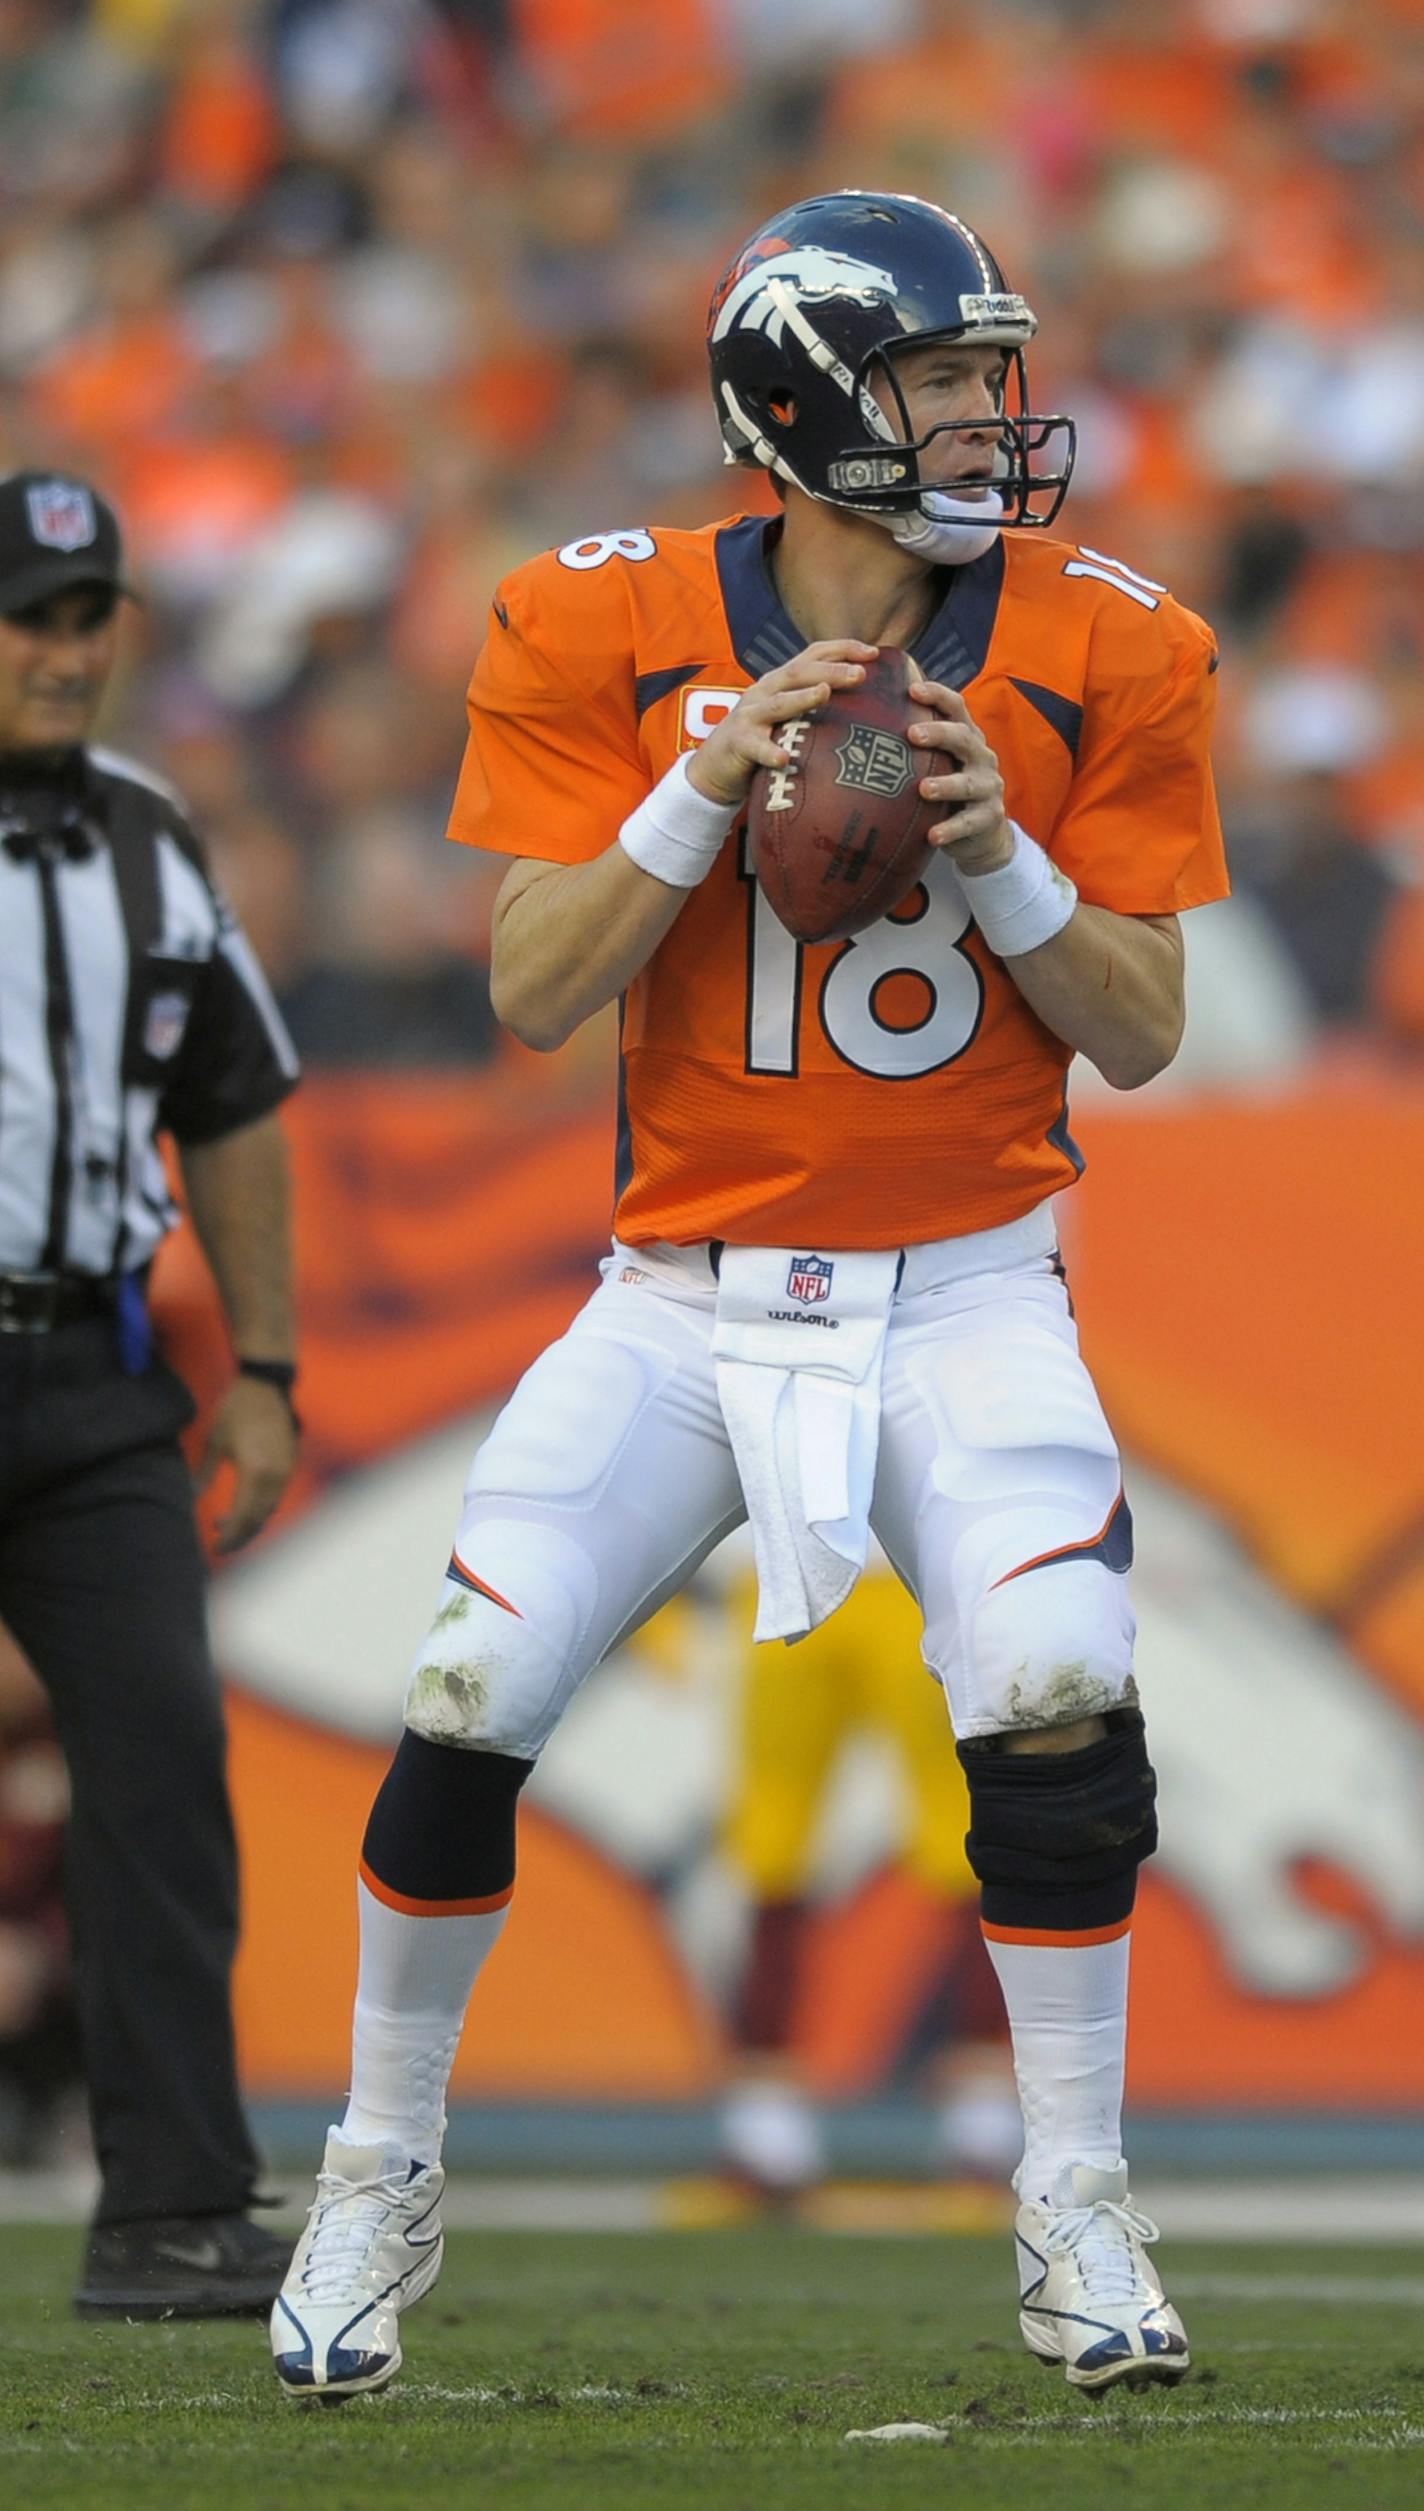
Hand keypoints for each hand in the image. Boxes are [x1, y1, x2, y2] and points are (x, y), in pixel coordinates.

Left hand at [195, 1375, 299, 1555]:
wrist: (266, 1384)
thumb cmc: (237, 1409)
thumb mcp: (215, 1441)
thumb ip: (204, 1474)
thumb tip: (191, 1498)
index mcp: (256, 1472)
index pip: (244, 1517)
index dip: (230, 1537)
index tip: (216, 1548)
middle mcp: (276, 1476)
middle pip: (259, 1519)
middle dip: (240, 1535)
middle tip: (220, 1544)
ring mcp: (287, 1469)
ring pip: (269, 1508)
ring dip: (249, 1520)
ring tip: (225, 1522)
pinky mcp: (290, 1463)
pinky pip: (276, 1494)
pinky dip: (260, 1506)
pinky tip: (243, 1503)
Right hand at [686, 641, 878, 808]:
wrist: (714, 767)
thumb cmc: (762, 739)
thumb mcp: (788, 716)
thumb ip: (815, 706)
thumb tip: (866, 706)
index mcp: (781, 681)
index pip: (814, 655)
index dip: (843, 648)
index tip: (875, 652)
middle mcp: (765, 690)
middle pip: (799, 672)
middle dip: (831, 670)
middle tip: (860, 673)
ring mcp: (750, 715)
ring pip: (778, 703)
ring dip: (802, 697)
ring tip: (824, 694)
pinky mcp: (738, 742)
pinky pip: (755, 747)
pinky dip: (770, 752)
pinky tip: (785, 759)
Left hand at [908, 679, 1013, 875]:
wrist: (983, 831)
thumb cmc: (948, 788)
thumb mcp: (937, 762)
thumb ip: (915, 743)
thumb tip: (866, 717)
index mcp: (967, 737)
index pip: (956, 707)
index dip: (937, 695)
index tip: (912, 689)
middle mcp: (981, 757)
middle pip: (963, 738)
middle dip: (939, 734)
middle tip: (912, 734)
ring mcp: (988, 787)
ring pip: (967, 783)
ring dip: (945, 785)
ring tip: (923, 789)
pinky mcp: (989, 817)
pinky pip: (969, 823)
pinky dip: (951, 829)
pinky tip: (932, 835)